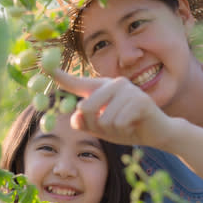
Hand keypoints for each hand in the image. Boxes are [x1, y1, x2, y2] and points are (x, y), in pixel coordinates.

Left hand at [52, 69, 175, 147]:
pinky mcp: (140, 100)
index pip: (78, 83)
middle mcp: (113, 83)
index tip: (45, 68)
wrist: (157, 133)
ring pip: (103, 119)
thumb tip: (75, 116)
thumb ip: (85, 123)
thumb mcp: (101, 128)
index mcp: (102, 88)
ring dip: (113, 130)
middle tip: (111, 128)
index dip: (60, 76)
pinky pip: (119, 123)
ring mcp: (128, 90)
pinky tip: (134, 125)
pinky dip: (125, 130)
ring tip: (125, 126)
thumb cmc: (127, 128)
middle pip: (85, 108)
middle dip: (95, 126)